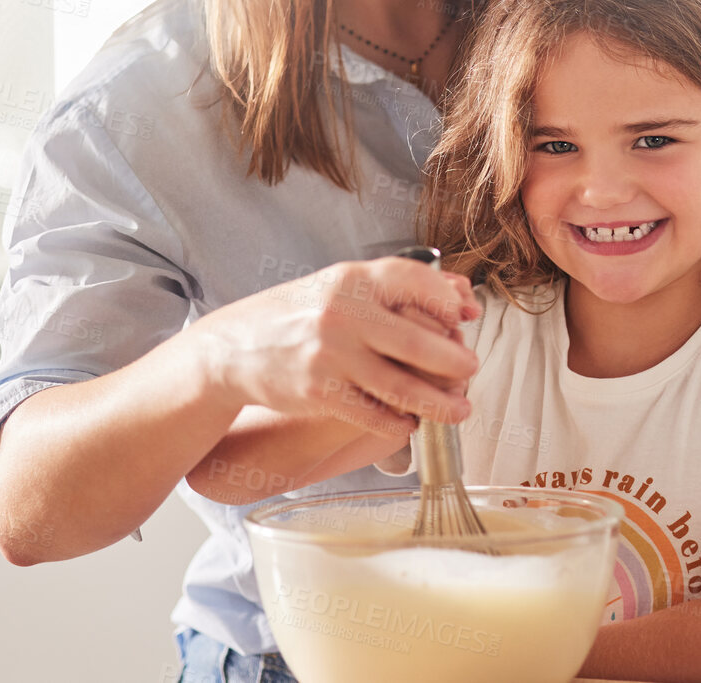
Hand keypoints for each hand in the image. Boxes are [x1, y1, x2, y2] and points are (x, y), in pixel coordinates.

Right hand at [192, 257, 478, 435]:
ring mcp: (330, 355)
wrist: (230, 348)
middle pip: (420, 342)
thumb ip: (394, 286)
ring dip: (441, 403)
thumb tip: (462, 293)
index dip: (449, 302)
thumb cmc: (296, 315)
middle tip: (471, 369)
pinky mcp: (319, 393)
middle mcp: (343, 313)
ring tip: (461, 408)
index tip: (462, 319)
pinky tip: (410, 421)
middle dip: (455, 362)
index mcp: (351, 278)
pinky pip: (375, 415)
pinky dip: (400, 422)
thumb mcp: (339, 286)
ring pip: (403, 387)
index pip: (417, 281)